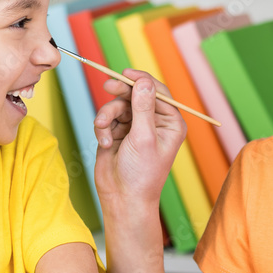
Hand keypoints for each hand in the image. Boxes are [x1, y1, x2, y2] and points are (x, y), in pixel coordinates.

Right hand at [93, 70, 185, 203]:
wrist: (122, 199)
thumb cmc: (141, 174)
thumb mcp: (143, 138)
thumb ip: (142, 107)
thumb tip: (143, 81)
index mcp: (170, 123)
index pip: (158, 92)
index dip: (142, 80)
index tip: (126, 74)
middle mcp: (154, 122)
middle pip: (136, 94)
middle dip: (121, 93)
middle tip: (108, 87)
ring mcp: (135, 127)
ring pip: (118, 106)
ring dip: (108, 116)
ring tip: (104, 130)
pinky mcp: (118, 133)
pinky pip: (107, 119)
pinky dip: (103, 128)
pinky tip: (105, 144)